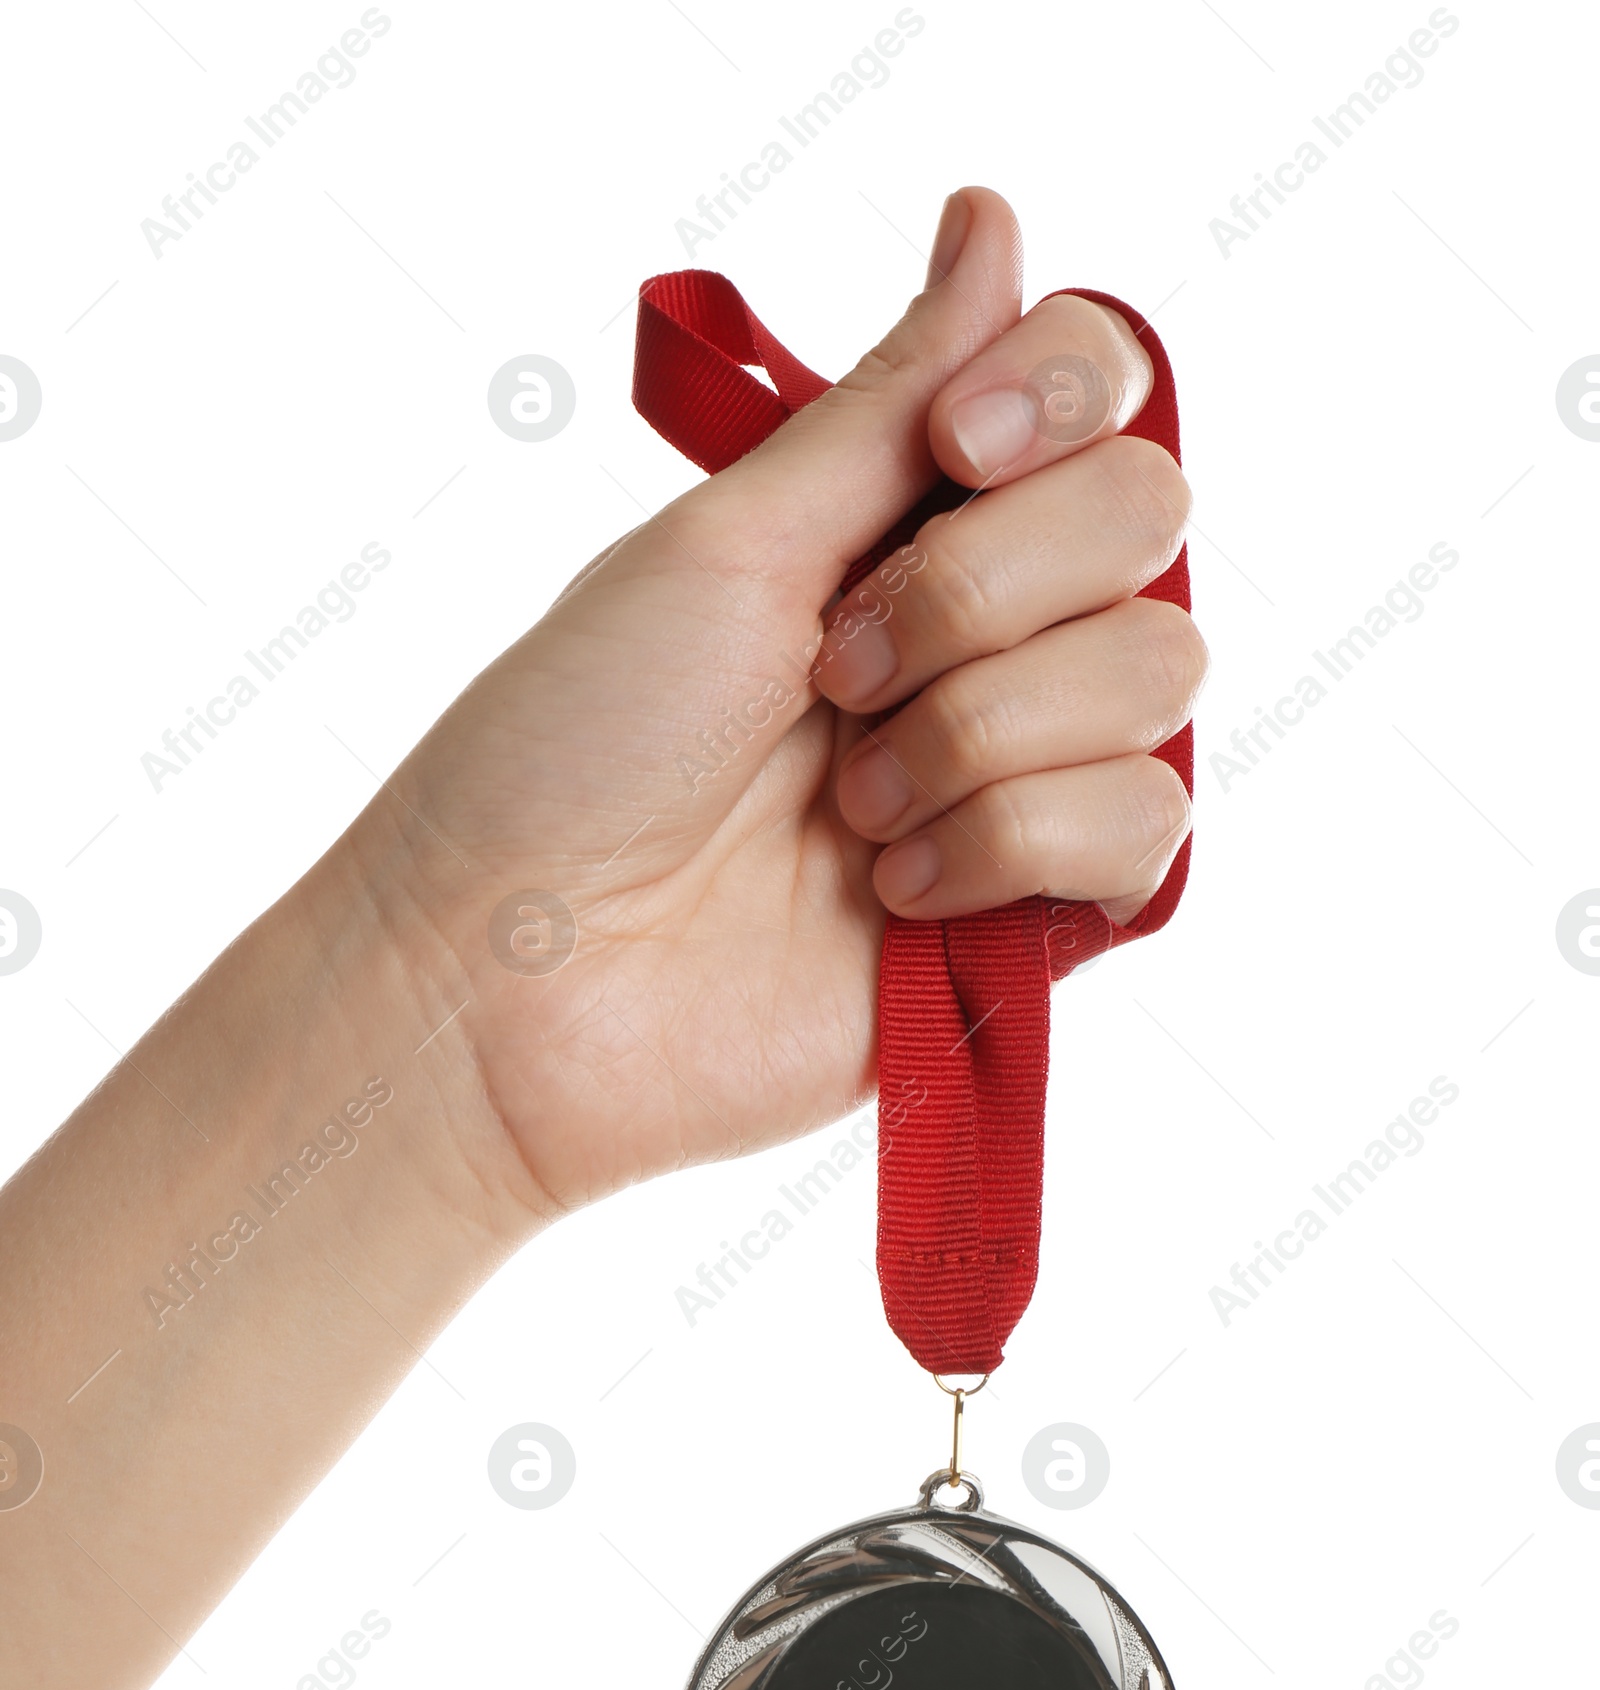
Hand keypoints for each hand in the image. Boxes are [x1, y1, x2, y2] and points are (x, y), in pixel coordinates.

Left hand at [364, 185, 1205, 1221]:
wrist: (520, 981)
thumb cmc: (574, 749)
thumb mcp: (729, 539)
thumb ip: (892, 400)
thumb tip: (992, 221)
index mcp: (905, 524)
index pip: (1097, 394)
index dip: (1059, 396)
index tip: (953, 454)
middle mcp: (986, 637)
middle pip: (1147, 519)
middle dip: (977, 594)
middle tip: (831, 677)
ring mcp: (1023, 773)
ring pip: (1159, 672)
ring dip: (974, 734)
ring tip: (844, 810)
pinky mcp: (1043, 913)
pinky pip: (1145, 826)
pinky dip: (1008, 844)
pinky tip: (893, 895)